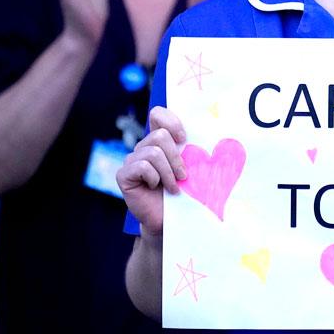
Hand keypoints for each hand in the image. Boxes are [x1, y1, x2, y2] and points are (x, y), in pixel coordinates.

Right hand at [116, 106, 187, 236]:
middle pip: (160, 135)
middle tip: (183, 175)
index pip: (158, 114)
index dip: (171, 122)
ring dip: (169, 172)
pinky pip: (143, 166)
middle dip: (176, 157)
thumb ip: (192, 148)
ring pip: (154, 152)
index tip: (184, 139)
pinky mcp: (124, 175)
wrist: (172, 220)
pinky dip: (155, 179)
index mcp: (159, 141)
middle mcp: (143, 147)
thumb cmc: (185, 192)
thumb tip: (209, 131)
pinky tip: (156, 189)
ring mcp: (131, 160)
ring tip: (173, 187)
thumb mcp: (192, 166)